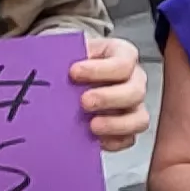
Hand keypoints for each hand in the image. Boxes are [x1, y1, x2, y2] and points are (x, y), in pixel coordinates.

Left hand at [74, 33, 149, 151]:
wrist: (71, 76)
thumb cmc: (74, 60)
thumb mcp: (71, 50)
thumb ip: (67, 55)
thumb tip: (50, 67)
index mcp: (123, 55)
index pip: (123, 62)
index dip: (100, 69)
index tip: (74, 72)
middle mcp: (134, 80)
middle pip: (135, 91)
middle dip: (108, 98)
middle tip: (84, 102)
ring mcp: (134, 105)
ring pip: (139, 118)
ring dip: (116, 124)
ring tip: (92, 126)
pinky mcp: (128, 127)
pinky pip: (129, 138)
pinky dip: (114, 141)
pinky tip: (97, 139)